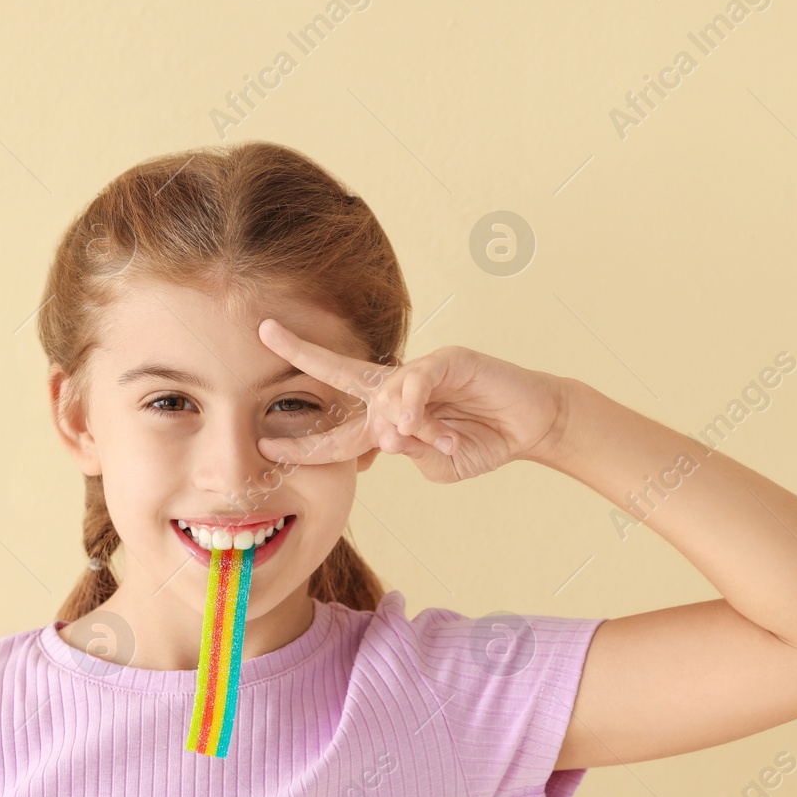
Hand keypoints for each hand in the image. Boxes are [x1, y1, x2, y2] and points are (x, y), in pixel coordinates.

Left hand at [254, 318, 568, 483]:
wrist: (531, 425)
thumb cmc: (482, 443)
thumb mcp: (440, 463)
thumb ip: (412, 452)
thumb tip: (387, 435)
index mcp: (387, 419)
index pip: (338, 431)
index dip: (305, 442)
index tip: (266, 447)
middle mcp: (397, 389)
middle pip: (340, 373)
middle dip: (302, 352)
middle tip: (266, 332)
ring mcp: (422, 371)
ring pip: (388, 395)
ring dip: (400, 425)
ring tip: (419, 439)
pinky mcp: (450, 360)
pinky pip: (419, 380)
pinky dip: (414, 402)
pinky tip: (415, 419)